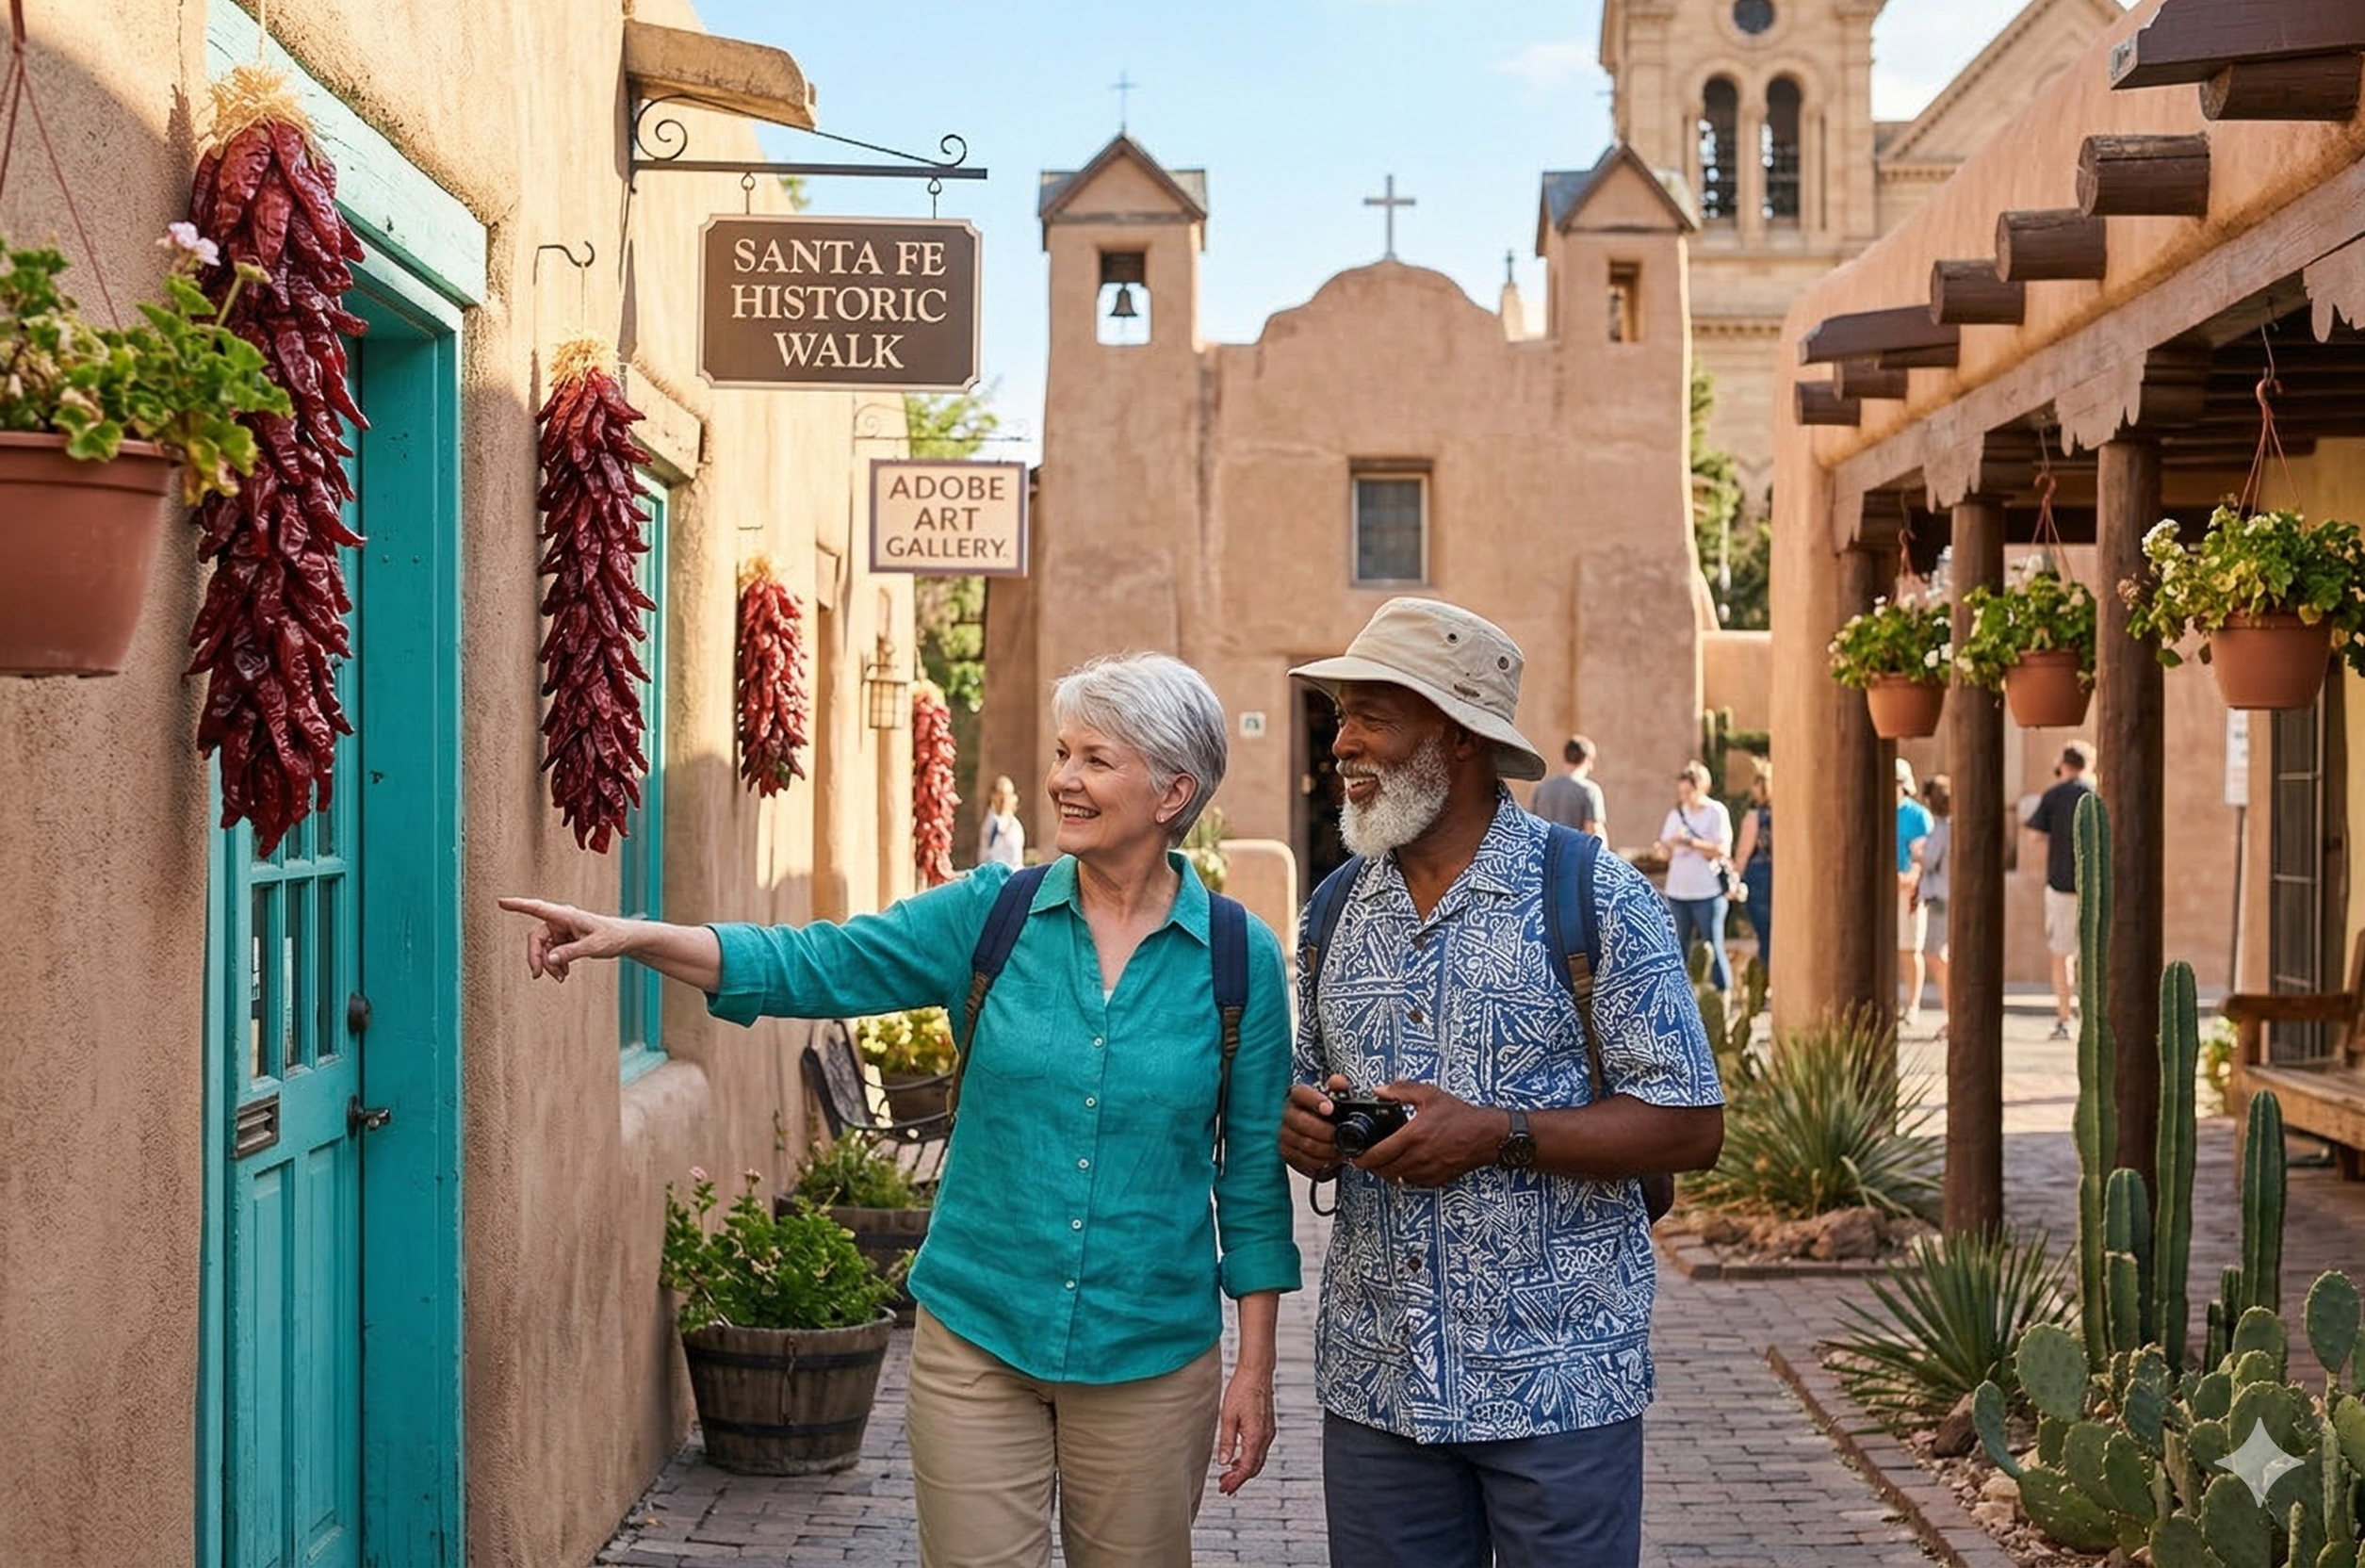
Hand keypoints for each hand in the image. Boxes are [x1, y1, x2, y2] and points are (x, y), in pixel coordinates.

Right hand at [497, 896, 635, 981]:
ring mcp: (561, 930)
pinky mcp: (563, 939)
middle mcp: (560, 920)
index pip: (538, 908)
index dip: (518, 905)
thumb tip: (551, 959)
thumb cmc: (611, 937)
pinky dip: (555, 964)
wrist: (623, 939)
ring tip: (561, 977)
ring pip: (543, 948)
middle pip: (536, 938)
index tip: (501, 902)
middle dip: (537, 957)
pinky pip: (551, 953)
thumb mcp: (593, 947)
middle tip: (538, 975)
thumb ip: (571, 952)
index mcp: (566, 915)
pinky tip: (564, 973)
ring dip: (548, 964)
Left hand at [1212, 1368, 1275, 1494]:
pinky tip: (1238, 1457)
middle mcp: (1266, 1436)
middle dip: (1240, 1479)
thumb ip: (1227, 1442)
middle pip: (1255, 1467)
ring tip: (1228, 1474)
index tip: (1225, 1488)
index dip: (1236, 1481)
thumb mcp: (1228, 1417)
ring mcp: (1268, 1432)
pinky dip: (1250, 1459)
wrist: (1257, 1373)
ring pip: (1258, 1460)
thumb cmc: (1242, 1390)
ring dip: (1244, 1469)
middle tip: (1225, 1485)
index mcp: (1256, 1436)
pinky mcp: (1267, 1427)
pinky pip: (1260, 1450)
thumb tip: (1224, 1462)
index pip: (1247, 1468)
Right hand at [1280, 1077, 1350, 1178]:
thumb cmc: (1324, 1114)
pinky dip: (1320, 1162)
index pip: (1301, 1094)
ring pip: (1304, 1143)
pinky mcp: (1285, 1153)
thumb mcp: (1333, 1098)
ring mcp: (1283, 1134)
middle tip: (1339, 1135)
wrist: (1315, 1134)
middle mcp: (1286, 1114)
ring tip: (1340, 1149)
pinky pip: (1302, 1160)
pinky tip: (1330, 1159)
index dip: (1315, 1100)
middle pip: (1302, 1122)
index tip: (1330, 1108)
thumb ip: (1338, 1088)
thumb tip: (1337, 1082)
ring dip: (1326, 1149)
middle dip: (1326, 1131)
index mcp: (1297, 1096)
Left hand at [1353, 1081, 1502, 1186]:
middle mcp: (1419, 1157)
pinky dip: (1404, 1176)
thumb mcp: (1430, 1095)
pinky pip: (1413, 1183)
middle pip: (1384, 1170)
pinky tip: (1404, 1165)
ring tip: (1383, 1161)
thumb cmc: (1460, 1115)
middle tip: (1366, 1159)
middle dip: (1371, 1166)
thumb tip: (1379, 1090)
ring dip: (1386, 1172)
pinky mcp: (1437, 1180)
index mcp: (1414, 1136)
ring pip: (1397, 1178)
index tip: (1354, 1157)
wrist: (1487, 1135)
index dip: (1362, 1158)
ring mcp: (1428, 1171)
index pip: (1379, 1153)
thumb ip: (1401, 1090)